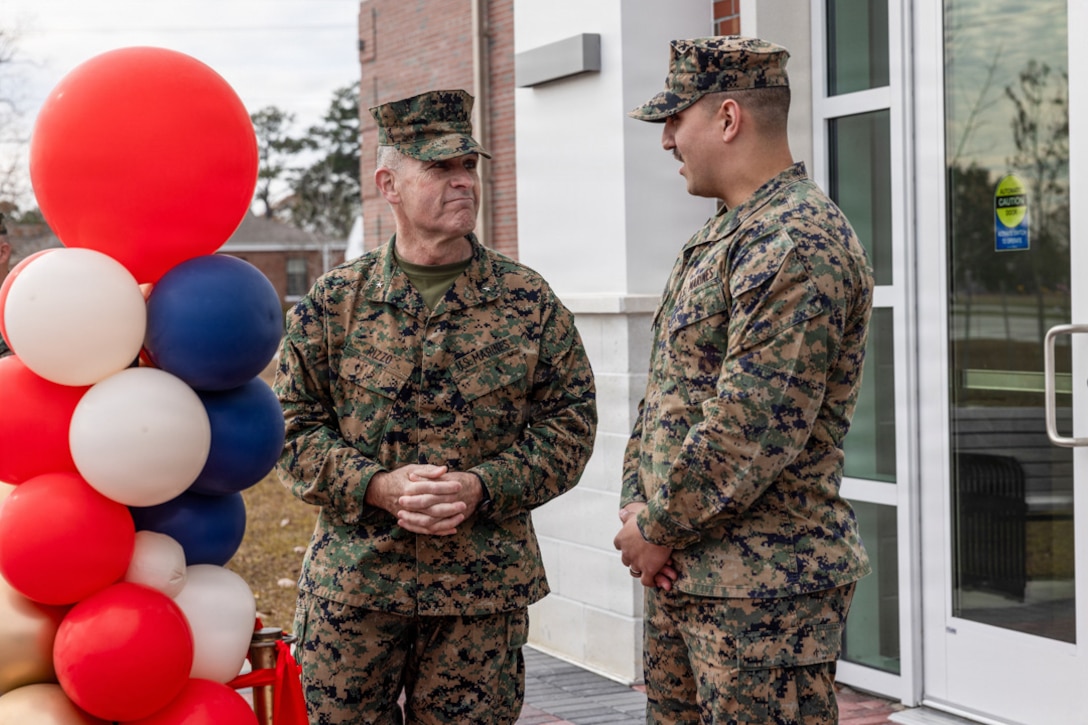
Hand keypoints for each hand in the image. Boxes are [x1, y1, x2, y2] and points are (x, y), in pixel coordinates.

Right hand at [367, 465, 483, 535]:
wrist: (380, 491)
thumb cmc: (399, 477)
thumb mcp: (411, 468)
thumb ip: (428, 470)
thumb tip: (444, 470)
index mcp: (408, 488)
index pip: (429, 488)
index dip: (445, 487)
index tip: (459, 485)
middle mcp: (407, 503)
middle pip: (430, 507)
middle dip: (448, 507)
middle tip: (463, 503)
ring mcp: (407, 515)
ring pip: (428, 522)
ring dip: (446, 521)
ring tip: (461, 516)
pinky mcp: (409, 522)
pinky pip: (425, 530)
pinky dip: (439, 531)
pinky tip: (453, 529)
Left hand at [615, 504, 677, 589]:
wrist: (658, 527)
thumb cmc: (648, 519)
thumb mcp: (634, 515)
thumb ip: (627, 516)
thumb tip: (621, 512)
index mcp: (621, 540)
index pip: (620, 547)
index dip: (628, 547)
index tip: (635, 545)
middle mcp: (626, 552)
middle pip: (627, 560)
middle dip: (635, 559)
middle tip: (647, 556)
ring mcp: (636, 563)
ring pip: (636, 570)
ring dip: (644, 569)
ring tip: (654, 567)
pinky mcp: (648, 570)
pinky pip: (647, 581)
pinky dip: (651, 582)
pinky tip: (657, 580)